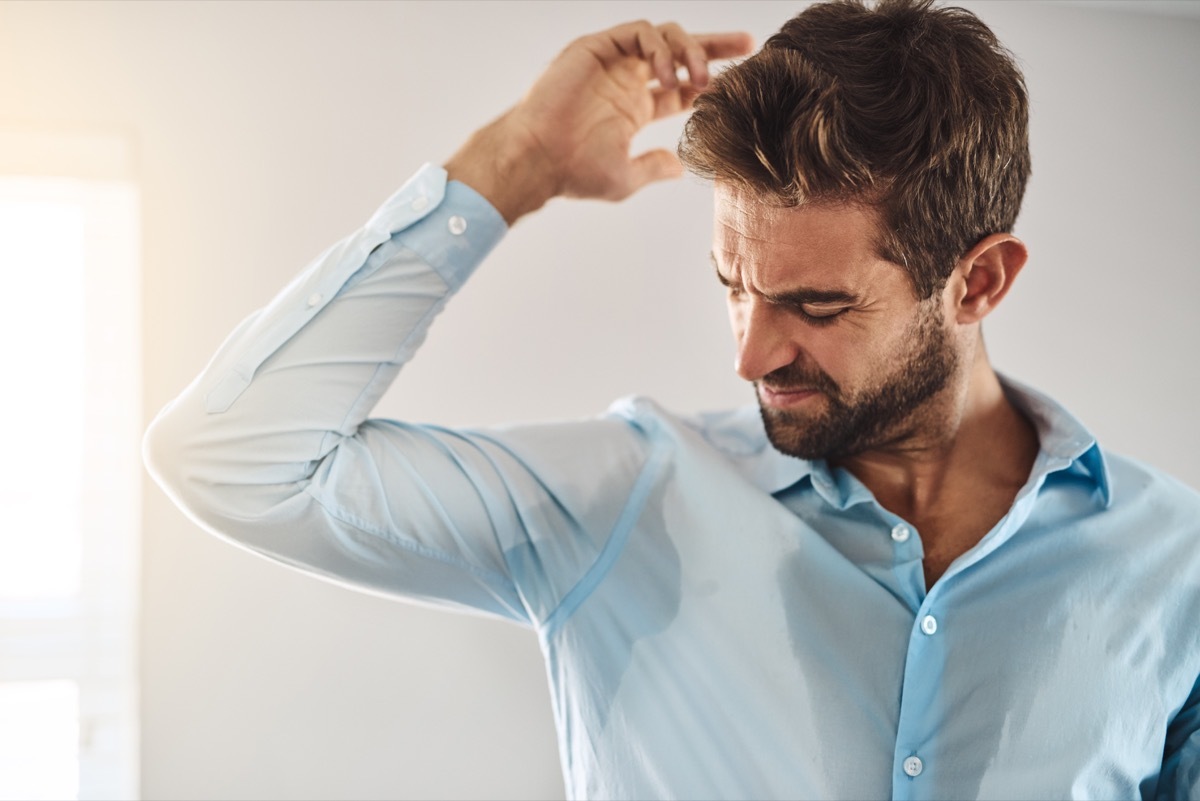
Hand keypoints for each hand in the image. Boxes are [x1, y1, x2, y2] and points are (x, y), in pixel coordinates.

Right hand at [445, 21, 753, 223]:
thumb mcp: (624, 176)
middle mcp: (624, 81)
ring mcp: (611, 62)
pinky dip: (661, 47)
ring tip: (702, 78)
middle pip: (678, 52)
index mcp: (632, 109)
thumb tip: (679, 167)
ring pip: (663, 36)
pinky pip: (638, 32)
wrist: (537, 160)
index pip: (680, 87)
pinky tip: (668, 76)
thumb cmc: (572, 173)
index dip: (709, 82)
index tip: (739, 83)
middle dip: (714, 46)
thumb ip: (653, 168)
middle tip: (747, 45)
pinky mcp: (596, 48)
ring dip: (690, 51)